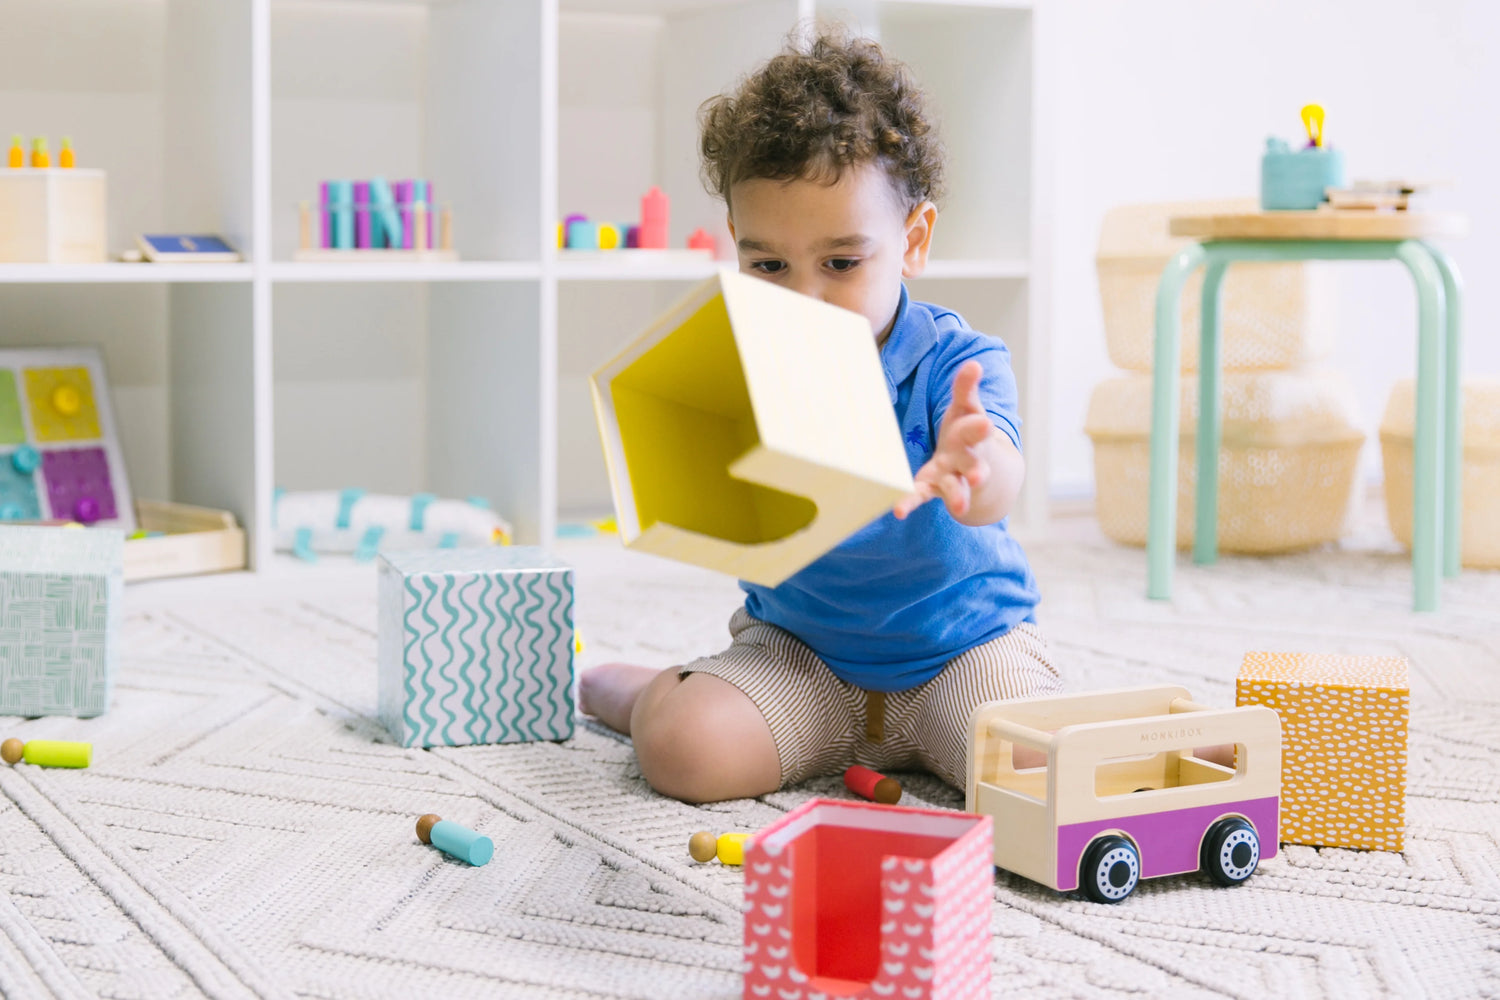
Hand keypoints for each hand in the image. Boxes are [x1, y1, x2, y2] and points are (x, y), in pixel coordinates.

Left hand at [893, 360, 994, 519]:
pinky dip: (910, 502)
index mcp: (972, 435)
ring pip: (956, 488)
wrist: (978, 474)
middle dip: (976, 469)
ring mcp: (951, 477)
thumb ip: (966, 389)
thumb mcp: (967, 410)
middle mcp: (966, 459)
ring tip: (958, 507)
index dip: (979, 426)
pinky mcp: (933, 489)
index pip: (977, 428)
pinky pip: (922, 496)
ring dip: (957, 496)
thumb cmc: (966, 433)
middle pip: (972, 464)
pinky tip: (898, 510)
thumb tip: (974, 363)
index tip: (985, 425)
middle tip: (978, 476)